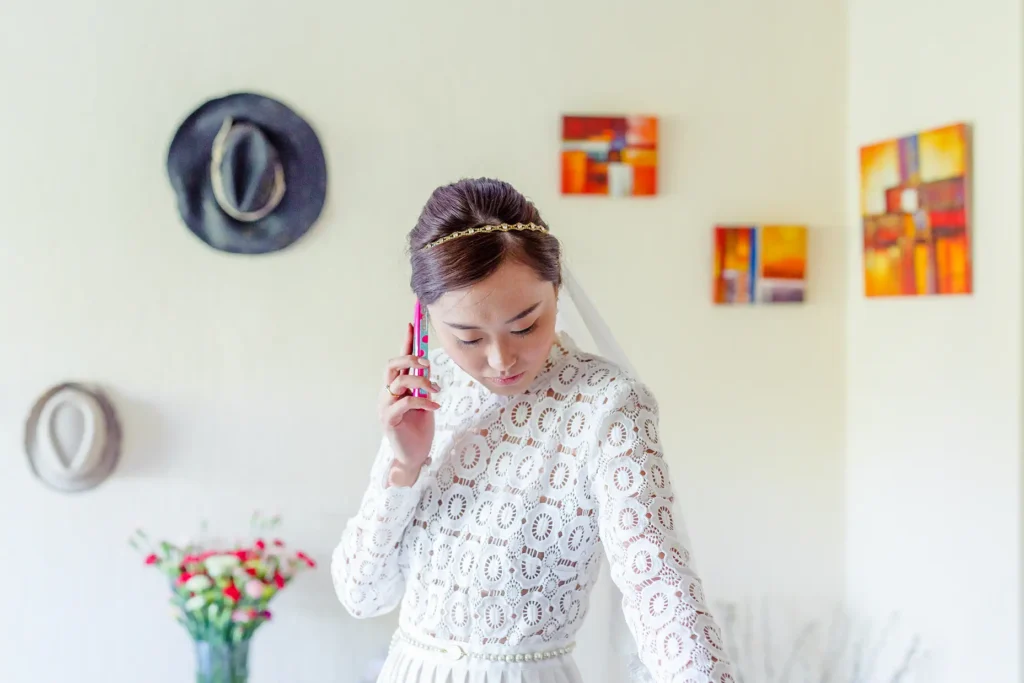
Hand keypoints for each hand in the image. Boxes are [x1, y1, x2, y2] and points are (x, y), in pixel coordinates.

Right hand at [378, 323, 439, 486]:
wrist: (415, 455)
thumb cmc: (419, 428)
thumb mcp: (425, 401)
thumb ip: (423, 385)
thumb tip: (427, 367)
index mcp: (396, 387)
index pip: (399, 360)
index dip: (405, 342)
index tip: (412, 325)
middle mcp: (387, 393)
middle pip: (392, 365)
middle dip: (410, 359)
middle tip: (427, 363)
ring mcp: (386, 406)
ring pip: (399, 382)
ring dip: (421, 382)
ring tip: (435, 389)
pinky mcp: (389, 419)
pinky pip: (405, 402)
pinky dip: (423, 402)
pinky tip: (434, 407)